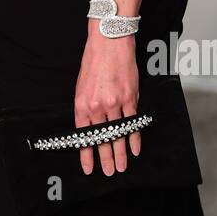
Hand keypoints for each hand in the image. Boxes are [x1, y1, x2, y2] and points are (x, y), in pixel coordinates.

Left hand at [74, 29, 140, 175]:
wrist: (108, 42)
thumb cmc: (93, 63)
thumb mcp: (82, 86)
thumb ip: (87, 108)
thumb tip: (91, 127)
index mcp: (81, 105)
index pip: (83, 137)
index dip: (87, 155)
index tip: (89, 169)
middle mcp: (97, 107)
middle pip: (101, 140)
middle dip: (105, 159)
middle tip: (110, 173)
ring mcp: (114, 103)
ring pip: (118, 135)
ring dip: (120, 153)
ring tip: (122, 167)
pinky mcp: (130, 98)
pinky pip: (132, 123)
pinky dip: (134, 137)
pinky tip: (134, 149)